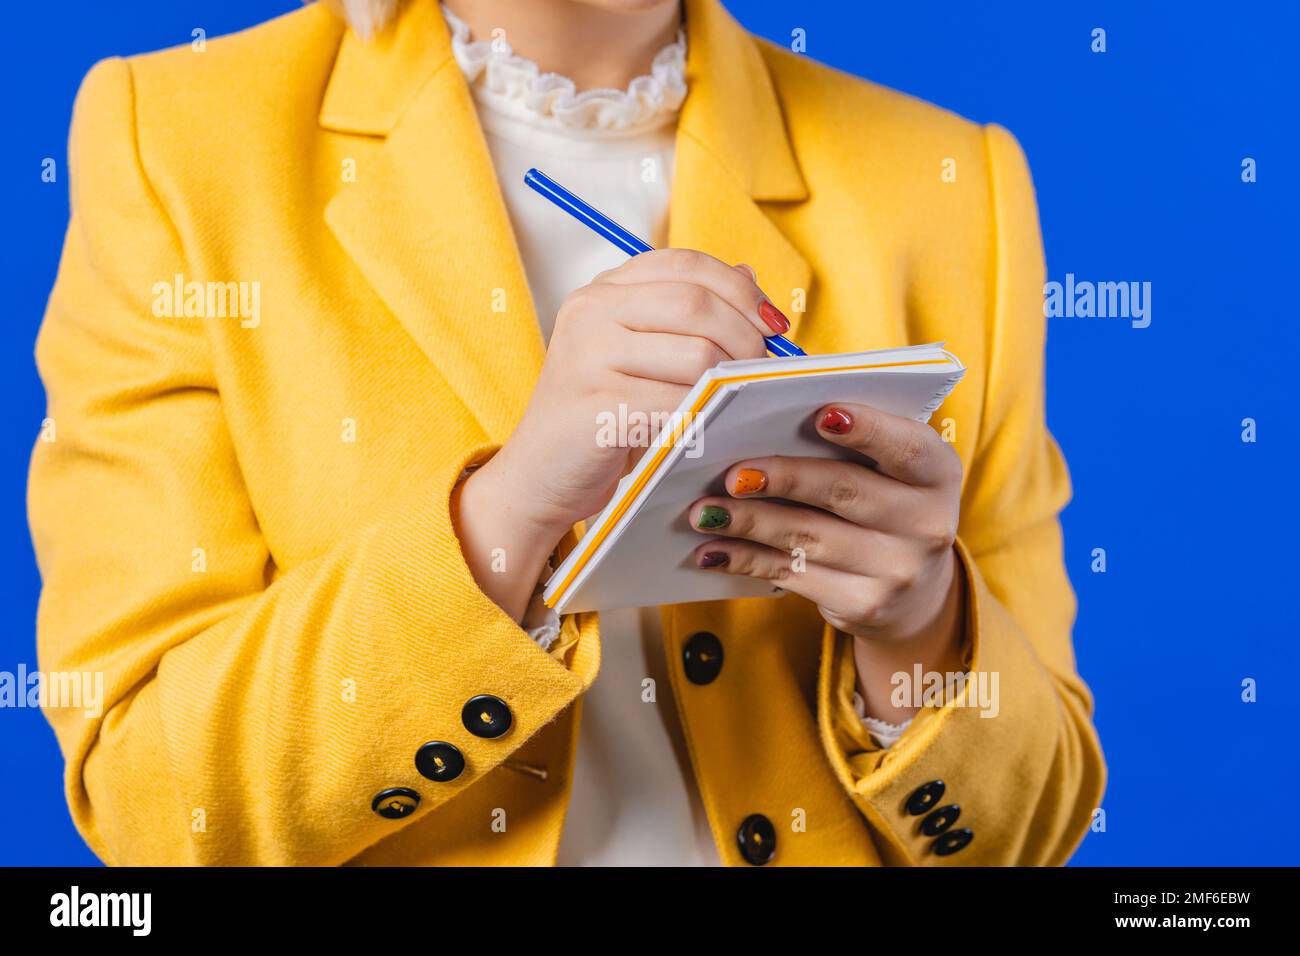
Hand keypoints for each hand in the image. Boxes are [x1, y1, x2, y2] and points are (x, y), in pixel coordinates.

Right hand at [457, 249, 787, 620]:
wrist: (538, 478)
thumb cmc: (601, 417)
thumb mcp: (641, 355)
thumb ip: (688, 315)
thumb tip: (750, 280)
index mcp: (603, 291)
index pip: (686, 265)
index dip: (740, 290)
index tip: (773, 325)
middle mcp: (589, 312)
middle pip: (696, 305)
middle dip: (746, 338)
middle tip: (762, 372)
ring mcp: (586, 358)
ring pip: (695, 356)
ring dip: (729, 383)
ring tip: (735, 403)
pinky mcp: (593, 407)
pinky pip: (676, 405)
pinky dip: (705, 418)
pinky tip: (709, 429)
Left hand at [687, 403, 964, 645]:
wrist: (917, 592)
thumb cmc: (889, 506)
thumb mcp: (896, 473)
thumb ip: (854, 445)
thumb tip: (765, 427)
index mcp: (938, 473)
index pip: (906, 448)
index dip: (867, 429)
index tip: (821, 413)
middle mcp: (927, 523)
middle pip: (844, 491)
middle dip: (783, 478)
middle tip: (732, 474)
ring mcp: (896, 570)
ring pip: (808, 537)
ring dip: (748, 522)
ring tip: (703, 511)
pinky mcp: (862, 605)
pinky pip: (792, 575)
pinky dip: (745, 559)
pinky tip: (712, 549)